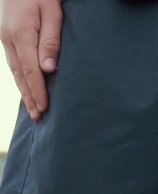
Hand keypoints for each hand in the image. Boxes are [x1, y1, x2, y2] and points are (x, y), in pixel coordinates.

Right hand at [1, 0, 61, 120]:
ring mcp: (5, 37)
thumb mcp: (52, 12)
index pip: (31, 71)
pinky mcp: (6, 35)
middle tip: (38, 117)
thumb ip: (51, 40)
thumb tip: (48, 69)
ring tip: (32, 108)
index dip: (38, 92)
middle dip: (30, 97)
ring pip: (14, 70)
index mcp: (21, 34)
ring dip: (24, 90)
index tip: (44, 108)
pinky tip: (25, 86)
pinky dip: (19, 77)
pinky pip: (13, 62)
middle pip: (20, 75)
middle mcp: (9, 39)